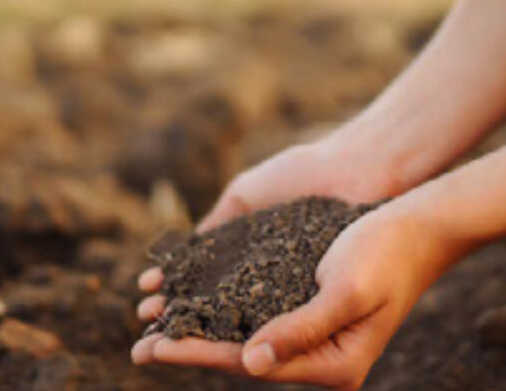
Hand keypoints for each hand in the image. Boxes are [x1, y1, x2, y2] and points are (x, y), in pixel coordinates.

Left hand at [132, 201, 459, 389]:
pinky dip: (221, 308)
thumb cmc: (388, 253)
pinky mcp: (308, 308)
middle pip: (241, 356)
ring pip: (244, 336)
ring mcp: (315, 334)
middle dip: (189, 348)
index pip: (249, 363)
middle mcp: (321, 358)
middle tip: (138, 349)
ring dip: (200, 329)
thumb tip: (250, 363)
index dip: (197, 354)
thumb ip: (301, 329)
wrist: (420, 223)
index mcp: (334, 366)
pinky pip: (256, 314)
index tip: (154, 349)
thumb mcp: (345, 290)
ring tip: (154, 327)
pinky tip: (191, 302)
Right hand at [134, 135, 404, 322]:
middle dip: (178, 318)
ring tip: (164, 336)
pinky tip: (211, 331)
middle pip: (214, 306)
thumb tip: (182, 256)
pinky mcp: (315, 300)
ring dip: (199, 330)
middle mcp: (267, 277)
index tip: (143, 296)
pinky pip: (271, 319)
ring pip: (238, 319)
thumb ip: (218, 223)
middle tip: (143, 329)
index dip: (174, 291)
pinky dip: (240, 327)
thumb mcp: (249, 194)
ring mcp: (290, 291)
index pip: (202, 281)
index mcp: (249, 251)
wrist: (362, 170)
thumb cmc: (306, 174)